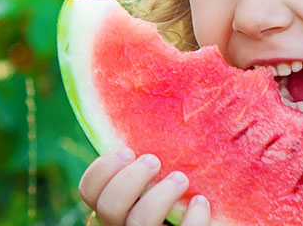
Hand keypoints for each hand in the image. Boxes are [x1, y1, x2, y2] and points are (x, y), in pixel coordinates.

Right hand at [79, 148, 211, 225]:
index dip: (100, 170)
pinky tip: (202, 201)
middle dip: (129, 180)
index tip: (127, 150)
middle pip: (108, 208)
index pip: (88, 192)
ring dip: (159, 196)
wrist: (214, 217)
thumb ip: (152, 152)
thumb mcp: (165, 166)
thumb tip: (152, 91)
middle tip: (154, 160)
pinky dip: (192, 218)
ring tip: (181, 178)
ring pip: (138, 223)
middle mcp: (126, 225)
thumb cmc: (191, 183)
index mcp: (119, 204)